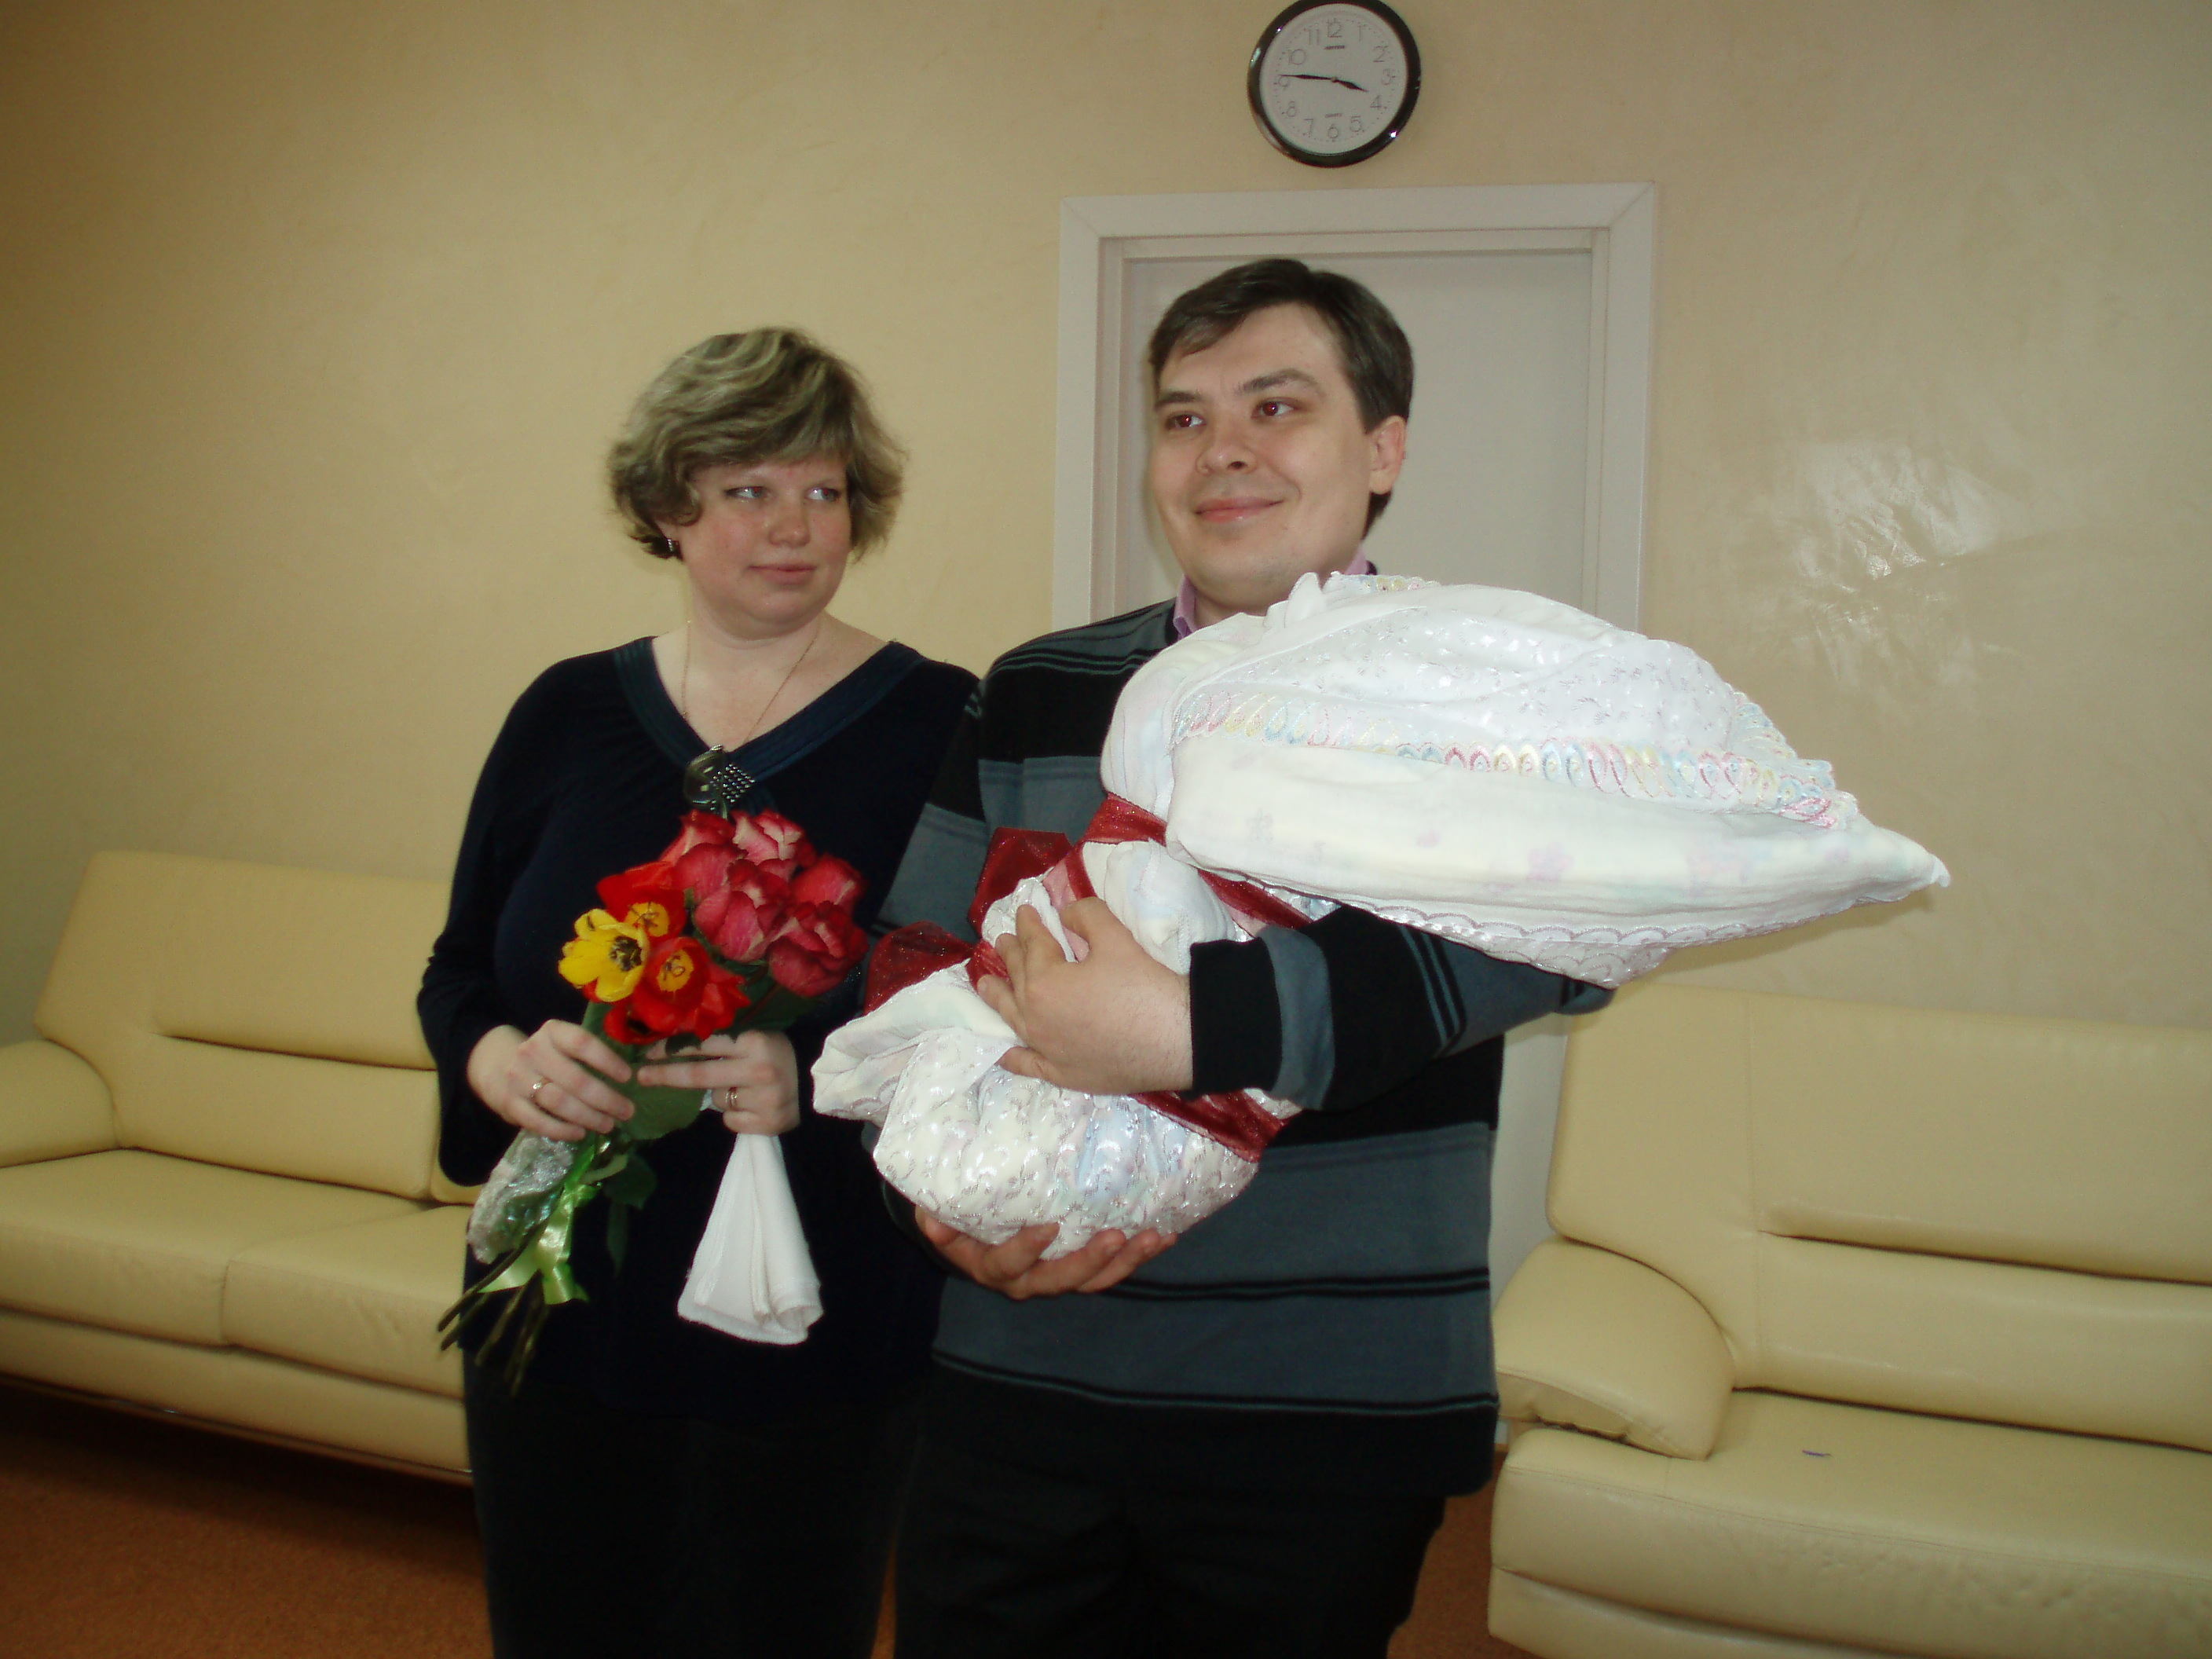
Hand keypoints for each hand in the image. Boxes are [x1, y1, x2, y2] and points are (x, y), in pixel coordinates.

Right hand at [469, 1020, 633, 1141]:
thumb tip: (629, 1078)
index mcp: (552, 1032)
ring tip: (608, 1125)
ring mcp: (518, 1078)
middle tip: (627, 1112)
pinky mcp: (509, 1103)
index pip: (582, 1043)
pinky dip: (562, 1130)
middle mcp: (533, 1051)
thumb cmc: (544, 1056)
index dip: (607, 1060)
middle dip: (606, 1099)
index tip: (628, 1077)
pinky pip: (538, 1121)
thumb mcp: (560, 1044)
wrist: (494, 1065)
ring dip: (588, 1116)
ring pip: (559, 1101)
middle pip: (575, 1079)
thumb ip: (586, 1055)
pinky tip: (580, 1133)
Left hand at [634, 1030, 799, 1135]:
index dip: (672, 1049)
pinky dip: (735, 1114)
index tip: (647, 1054)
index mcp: (754, 1043)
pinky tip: (753, 1106)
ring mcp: (763, 1100)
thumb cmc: (779, 1054)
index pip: (703, 1045)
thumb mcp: (755, 1039)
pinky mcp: (767, 1124)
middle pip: (698, 1076)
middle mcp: (758, 1071)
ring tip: (744, 1088)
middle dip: (665, 1075)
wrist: (817, 1083)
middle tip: (641, 1076)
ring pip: (717, 1100)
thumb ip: (724, 1044)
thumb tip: (675, 1051)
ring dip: (720, 1094)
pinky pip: (731, 1120)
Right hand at [916, 1208, 1174, 1298]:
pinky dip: (1139, 1255)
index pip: (1007, 1264)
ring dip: (1125, 1261)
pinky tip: (1166, 1235)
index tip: (1048, 1227)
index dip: (1026, 1249)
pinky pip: (1112, 1268)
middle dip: (1090, 1260)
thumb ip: (937, 1218)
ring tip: (1153, 1237)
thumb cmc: (959, 1214)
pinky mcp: (1082, 1268)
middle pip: (1060, 1279)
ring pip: (1094, 1280)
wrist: (974, 1226)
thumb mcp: (940, 1214)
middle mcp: (1027, 1280)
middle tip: (1115, 1236)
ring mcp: (1057, 1277)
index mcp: (992, 1267)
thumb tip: (931, 1218)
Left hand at [976, 898, 1194, 1094]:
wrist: (1176, 1041)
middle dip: (1010, 956)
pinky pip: (1025, 1063)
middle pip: (1017, 979)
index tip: (1024, 911)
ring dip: (997, 998)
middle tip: (1002, 941)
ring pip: (1012, 1019)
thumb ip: (1086, 915)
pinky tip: (1002, 1049)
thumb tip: (1067, 911)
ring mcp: (1044, 1049)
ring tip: (985, 985)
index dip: (1028, 924)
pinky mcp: (1061, 1074)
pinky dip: (1010, 1054)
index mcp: (1042, 982)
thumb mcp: (1116, 938)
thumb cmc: (1143, 987)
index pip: (1032, 945)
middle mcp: (1033, 1018)